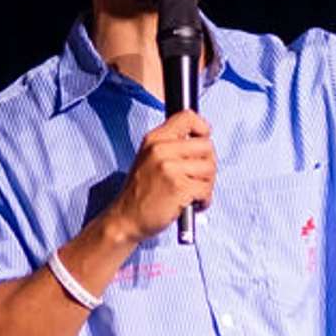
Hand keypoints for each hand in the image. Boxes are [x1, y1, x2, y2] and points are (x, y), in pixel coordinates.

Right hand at [109, 110, 215, 239]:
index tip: (203, 140)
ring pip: (210, 168)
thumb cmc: (141, 192)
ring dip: (207, 184)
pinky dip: (204, 200)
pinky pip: (206, 189)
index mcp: (154, 139)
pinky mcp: (178, 187)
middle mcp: (161, 149)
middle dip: (208, 163)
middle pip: (206, 145)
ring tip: (194, 193)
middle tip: (198, 177)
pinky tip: (193, 204)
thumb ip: (171, 145)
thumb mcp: (148, 158)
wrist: (126, 218)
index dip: (203, 128)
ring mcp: (170, 168)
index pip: (187, 117)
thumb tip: (202, 140)